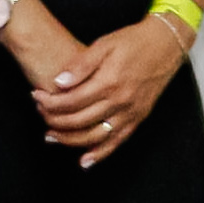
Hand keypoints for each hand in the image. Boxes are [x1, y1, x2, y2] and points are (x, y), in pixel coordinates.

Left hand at [30, 2, 186, 158]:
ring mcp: (130, 113)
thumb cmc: (134, 42)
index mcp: (109, 82)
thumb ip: (80, 64)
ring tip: (51, 137)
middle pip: (78, 121)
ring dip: (69, 140)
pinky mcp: (138, 118)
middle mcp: (120, 101)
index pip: (70, 101)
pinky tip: (84, 161)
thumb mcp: (104, 44)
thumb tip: (58, 82)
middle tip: (40, 113)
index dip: (49, 102)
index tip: (36, 97)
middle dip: (54, 120)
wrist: (166, 44)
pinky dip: (100, 154)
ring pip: (94, 136)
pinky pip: (117, 142)